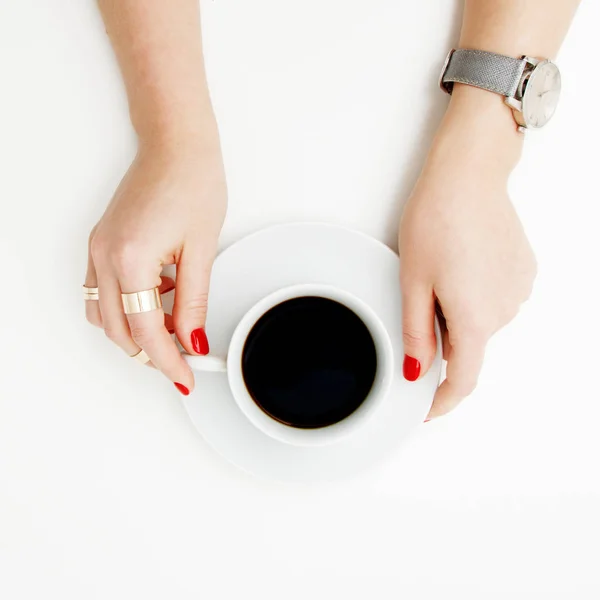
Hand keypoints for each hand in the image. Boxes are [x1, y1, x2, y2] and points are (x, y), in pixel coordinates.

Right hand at [85, 138, 226, 393]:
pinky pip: (104, 292)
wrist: (176, 146)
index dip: (168, 362)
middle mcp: (106, 256)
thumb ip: (194, 302)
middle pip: (118, 331)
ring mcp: (98, 249)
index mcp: (131, 259)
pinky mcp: (101, 243)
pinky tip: (158, 299)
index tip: (184, 378)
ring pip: (105, 315)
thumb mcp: (202, 250)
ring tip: (173, 327)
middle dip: (150, 353)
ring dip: (135, 331)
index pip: (146, 332)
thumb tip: (191, 339)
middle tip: (181, 361)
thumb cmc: (192, 183)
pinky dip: (128, 307)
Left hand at [399, 86, 536, 418]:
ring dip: (458, 310)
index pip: (463, 379)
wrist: (468, 175)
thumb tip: (416, 370)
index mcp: (474, 318)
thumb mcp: (413, 282)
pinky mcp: (523, 270)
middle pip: (467, 344)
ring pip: (480, 320)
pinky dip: (474, 292)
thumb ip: (415, 333)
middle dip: (442, 333)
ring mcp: (517, 289)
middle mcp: (504, 310)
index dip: (444, 399)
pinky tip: (462, 262)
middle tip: (422, 292)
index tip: (429, 408)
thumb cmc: (437, 219)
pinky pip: (493, 297)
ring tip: (442, 268)